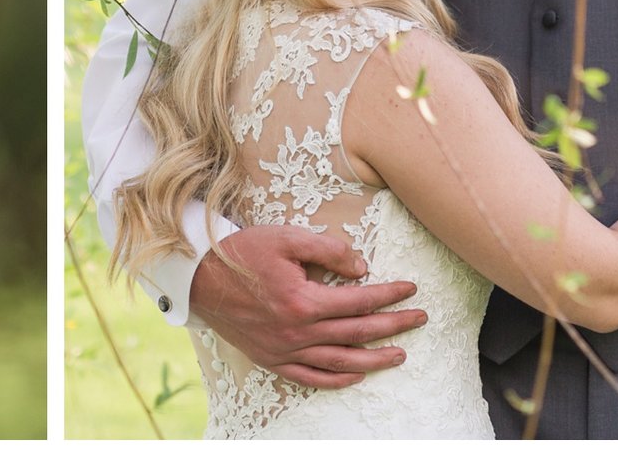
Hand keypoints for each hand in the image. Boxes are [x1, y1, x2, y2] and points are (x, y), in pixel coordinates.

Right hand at [190, 224, 426, 388]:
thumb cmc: (240, 254)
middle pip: (358, 332)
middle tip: (419, 319)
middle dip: (394, 325)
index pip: (360, 301)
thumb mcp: (285, 238)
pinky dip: (337, 379)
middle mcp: (298, 332)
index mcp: (303, 301)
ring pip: (341, 362)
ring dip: (375, 359)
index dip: (390, 295)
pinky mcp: (271, 358)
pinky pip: (310, 377)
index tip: (411, 290)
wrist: (198, 278)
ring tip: (399, 354)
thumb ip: (328, 250)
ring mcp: (284, 349)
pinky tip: (356, 375)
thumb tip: (361, 268)